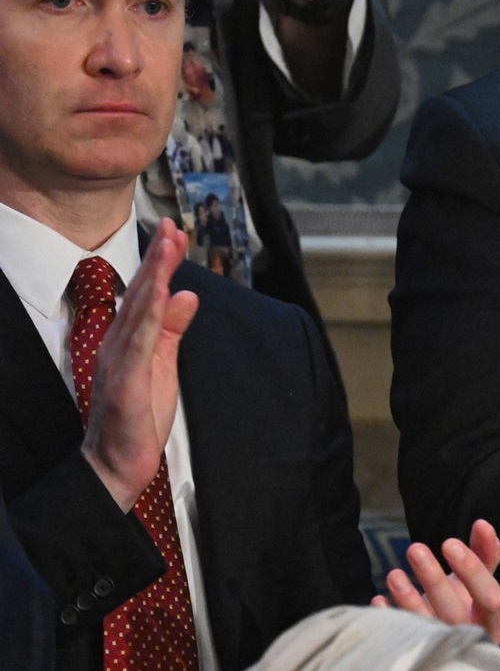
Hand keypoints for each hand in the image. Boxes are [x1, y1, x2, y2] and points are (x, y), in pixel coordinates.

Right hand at [80, 220, 200, 511]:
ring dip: (153, 279)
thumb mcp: (164, 364)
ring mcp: (119, 364)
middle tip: (171, 227)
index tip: (175, 233)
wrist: (117, 466)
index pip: (146, 295)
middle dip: (156, 260)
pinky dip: (150, 319)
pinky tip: (160, 297)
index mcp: (129, 340)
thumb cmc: (139, 416)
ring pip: (138, 313)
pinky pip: (139, 347)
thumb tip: (187, 294)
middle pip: (139, 295)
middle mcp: (119, 346)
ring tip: (167, 249)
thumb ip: (173, 330)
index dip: (159, 263)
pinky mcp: (125, 385)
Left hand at [373, 519, 499, 643]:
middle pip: (455, 614)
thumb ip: (485, 555)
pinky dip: (390, 618)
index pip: (490, 598)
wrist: (449, 644)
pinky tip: (380, 600)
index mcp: (488, 621)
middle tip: (415, 548)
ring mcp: (441, 650)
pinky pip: (401, 639)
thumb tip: (482, 524)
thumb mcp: (478, 582)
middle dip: (434, 579)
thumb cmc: (465, 607)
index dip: (473, 571)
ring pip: (426, 627)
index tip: (449, 543)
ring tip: (394, 574)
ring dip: (408, 599)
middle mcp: (467, 637)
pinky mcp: (418, 655)